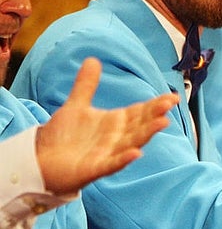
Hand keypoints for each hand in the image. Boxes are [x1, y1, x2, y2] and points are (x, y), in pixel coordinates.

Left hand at [36, 57, 177, 195]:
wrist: (42, 162)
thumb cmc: (63, 137)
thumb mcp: (76, 106)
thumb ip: (86, 85)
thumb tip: (92, 59)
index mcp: (116, 122)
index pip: (140, 111)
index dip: (156, 104)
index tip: (173, 97)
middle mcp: (117, 138)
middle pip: (140, 125)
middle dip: (155, 114)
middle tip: (169, 103)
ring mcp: (108, 154)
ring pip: (132, 142)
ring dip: (147, 133)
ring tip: (162, 123)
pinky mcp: (95, 169)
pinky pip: (112, 164)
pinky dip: (124, 159)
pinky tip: (135, 153)